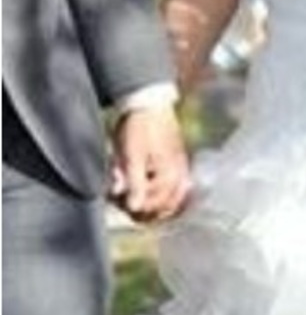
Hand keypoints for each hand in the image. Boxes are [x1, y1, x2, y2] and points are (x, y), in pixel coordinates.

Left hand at [110, 107, 190, 221]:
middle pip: (161, 210)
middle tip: (121, 195)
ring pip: (169, 204)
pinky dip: (161, 197)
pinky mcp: (178, 166)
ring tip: (131, 194)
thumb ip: (135, 184)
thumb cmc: (139, 129)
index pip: (151, 208)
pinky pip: (174, 193)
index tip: (115, 195)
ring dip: (150, 204)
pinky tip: (147, 192)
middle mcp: (181, 176)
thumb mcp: (132, 157)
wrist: (149, 104)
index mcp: (171, 175)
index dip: (130, 206)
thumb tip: (135, 208)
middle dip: (140, 208)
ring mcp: (181, 172)